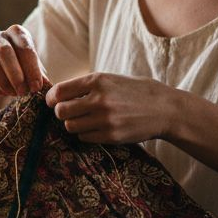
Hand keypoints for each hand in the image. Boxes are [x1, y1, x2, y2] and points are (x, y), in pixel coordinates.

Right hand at [0, 25, 49, 96]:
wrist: (2, 72)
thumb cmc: (23, 67)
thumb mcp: (34, 68)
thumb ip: (39, 75)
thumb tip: (47, 85)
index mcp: (17, 32)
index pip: (25, 47)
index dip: (31, 69)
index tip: (37, 87)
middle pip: (4, 51)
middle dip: (15, 74)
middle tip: (24, 92)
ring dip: (3, 81)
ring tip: (13, 93)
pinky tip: (2, 93)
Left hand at [45, 72, 179, 143]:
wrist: (166, 109)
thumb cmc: (138, 92)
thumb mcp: (113, 79)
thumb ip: (88, 85)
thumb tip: (60, 93)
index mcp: (97, 80)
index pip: (59, 91)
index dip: (51, 99)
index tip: (52, 102)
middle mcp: (99, 99)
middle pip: (61, 112)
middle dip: (62, 113)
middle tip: (71, 113)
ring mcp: (104, 119)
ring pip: (71, 127)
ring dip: (74, 125)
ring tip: (86, 120)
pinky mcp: (111, 136)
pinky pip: (85, 138)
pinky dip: (87, 134)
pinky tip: (97, 128)